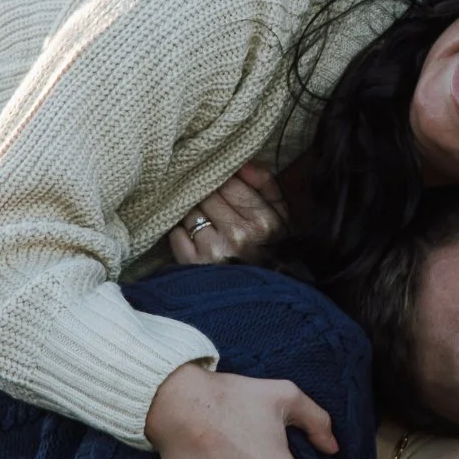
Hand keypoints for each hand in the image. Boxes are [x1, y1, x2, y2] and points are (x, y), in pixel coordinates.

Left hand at [168, 163, 289, 266]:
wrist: (262, 295)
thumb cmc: (269, 249)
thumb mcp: (281, 215)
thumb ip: (265, 183)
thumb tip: (242, 162)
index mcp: (263, 220)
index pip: (229, 182)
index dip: (222, 181)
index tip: (221, 186)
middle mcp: (239, 234)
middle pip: (207, 194)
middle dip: (208, 197)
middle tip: (213, 206)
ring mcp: (214, 250)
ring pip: (190, 211)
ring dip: (194, 214)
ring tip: (206, 224)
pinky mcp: (193, 264)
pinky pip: (177, 234)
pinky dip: (182, 235)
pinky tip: (196, 241)